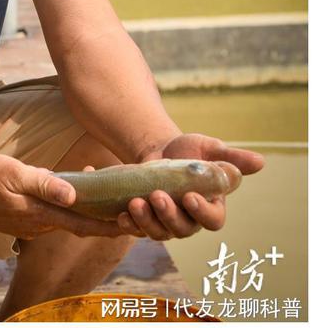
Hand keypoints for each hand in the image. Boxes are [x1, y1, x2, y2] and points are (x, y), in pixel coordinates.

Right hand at [0, 153, 127, 239]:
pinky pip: (53, 215)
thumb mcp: (14, 174)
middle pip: (79, 223)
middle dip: (103, 218)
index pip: (83, 224)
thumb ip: (44, 183)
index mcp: (41, 213)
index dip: (108, 226)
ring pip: (66, 219)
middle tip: (126, 205)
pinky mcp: (23, 218)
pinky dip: (69, 208)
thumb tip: (73, 194)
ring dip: (86, 211)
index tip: (130, 224)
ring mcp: (31, 223)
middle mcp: (40, 223)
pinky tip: (72, 193)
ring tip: (106, 195)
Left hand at [117, 133, 264, 240]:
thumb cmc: (190, 151)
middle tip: (157, 196)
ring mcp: (166, 223)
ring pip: (159, 232)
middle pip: (183, 229)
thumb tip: (260, 161)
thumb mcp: (210, 149)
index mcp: (211, 206)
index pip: (212, 220)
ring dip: (146, 221)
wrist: (161, 150)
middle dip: (169, 215)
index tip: (189, 196)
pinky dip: (130, 224)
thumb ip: (232, 158)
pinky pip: (138, 230)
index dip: (202, 212)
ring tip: (135, 202)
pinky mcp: (146, 221)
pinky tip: (122, 214)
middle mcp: (190, 220)